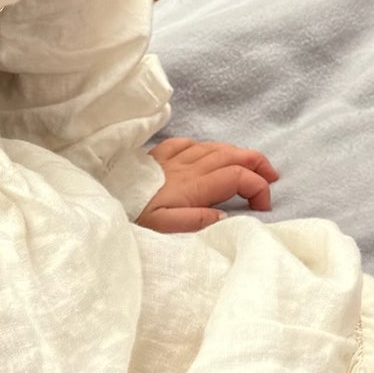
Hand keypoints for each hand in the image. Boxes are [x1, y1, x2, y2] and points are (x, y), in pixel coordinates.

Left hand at [135, 137, 278, 232]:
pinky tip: (208, 153)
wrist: (101, 198)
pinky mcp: (158, 156)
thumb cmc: (132, 217)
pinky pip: (189, 143)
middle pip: (232, 155)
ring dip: (238, 153)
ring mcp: (173, 158)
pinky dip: (205, 147)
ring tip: (251, 164)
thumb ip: (196, 221)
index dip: (257, 187)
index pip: (237, 177)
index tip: (264, 205)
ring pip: (215, 147)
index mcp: (193, 186)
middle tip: (272, 176)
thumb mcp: (163, 229)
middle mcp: (188, 167)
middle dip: (257, 163)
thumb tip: (225, 215)